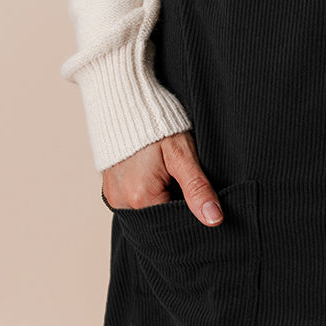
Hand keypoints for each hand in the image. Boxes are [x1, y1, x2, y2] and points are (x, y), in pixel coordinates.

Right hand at [101, 130, 223, 226]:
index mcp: (141, 198)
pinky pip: (134, 205)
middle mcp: (123, 204)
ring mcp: (114, 198)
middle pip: (159, 221)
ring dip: (163, 202)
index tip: (199, 196)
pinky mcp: (111, 191)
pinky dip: (149, 196)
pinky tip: (157, 179)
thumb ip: (197, 188)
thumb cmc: (157, 125)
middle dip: (176, 207)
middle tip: (183, 182)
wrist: (126, 103)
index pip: (173, 223)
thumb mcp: (182, 155)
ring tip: (169, 178)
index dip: (190, 213)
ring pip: (148, 214)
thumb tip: (214, 219)